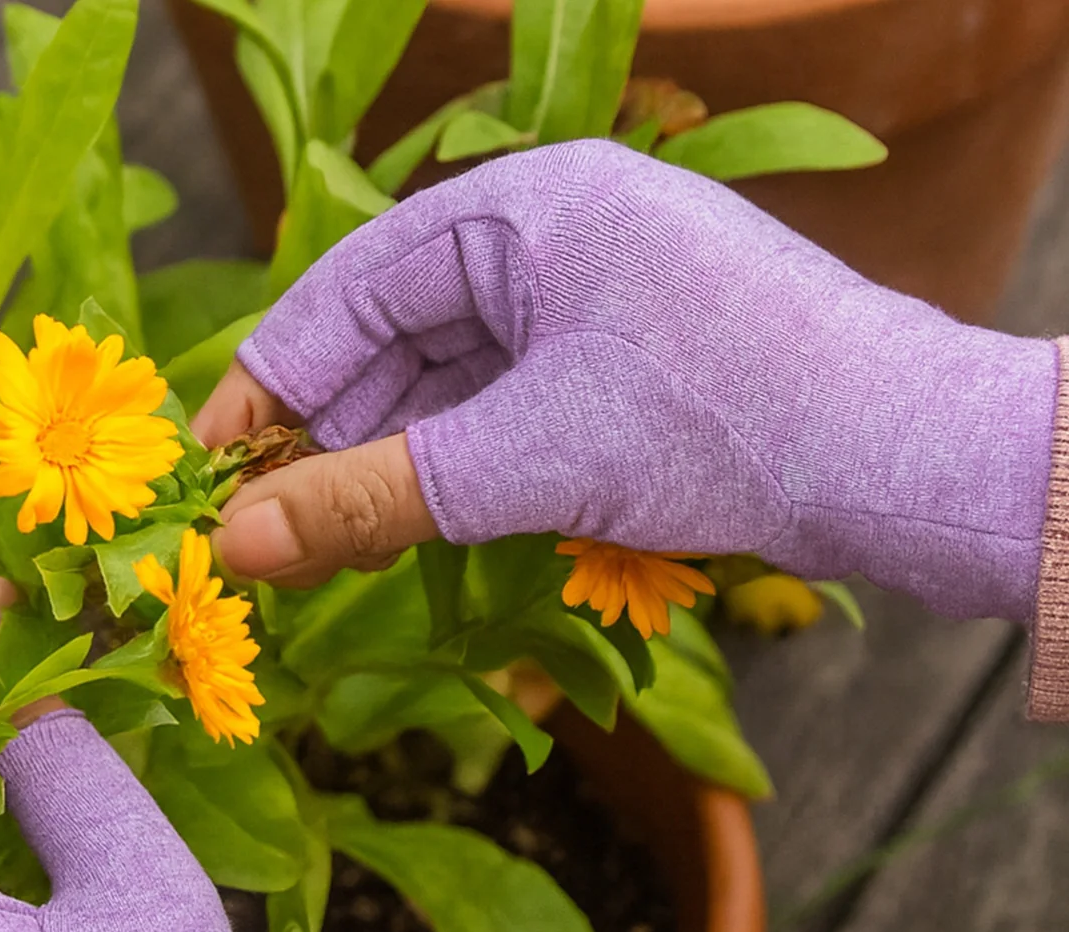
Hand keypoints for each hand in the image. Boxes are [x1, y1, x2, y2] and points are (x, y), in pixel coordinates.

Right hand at [199, 141, 1054, 620]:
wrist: (901, 460)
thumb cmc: (721, 421)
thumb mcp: (523, 459)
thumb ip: (368, 499)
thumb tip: (235, 545)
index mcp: (522, 203)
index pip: (346, 290)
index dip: (268, 385)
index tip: (212, 470)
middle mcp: (553, 232)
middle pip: (393, 337)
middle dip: (329, 437)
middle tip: (273, 531)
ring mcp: (593, 294)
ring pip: (449, 380)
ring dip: (391, 461)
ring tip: (340, 546)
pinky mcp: (624, 357)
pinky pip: (506, 402)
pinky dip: (458, 463)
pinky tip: (424, 523)